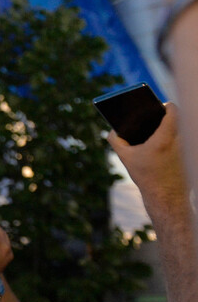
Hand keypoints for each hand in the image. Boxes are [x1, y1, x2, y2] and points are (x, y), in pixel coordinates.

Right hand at [108, 103, 188, 220]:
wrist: (166, 197)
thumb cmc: (146, 177)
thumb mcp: (126, 158)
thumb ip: (116, 141)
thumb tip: (113, 131)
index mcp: (165, 137)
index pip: (173, 111)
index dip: (166, 105)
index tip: (158, 104)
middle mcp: (180, 141)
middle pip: (179, 119)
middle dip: (168, 116)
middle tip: (156, 115)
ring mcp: (187, 148)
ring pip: (182, 130)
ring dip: (172, 128)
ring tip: (158, 128)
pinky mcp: (189, 157)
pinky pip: (184, 141)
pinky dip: (175, 140)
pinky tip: (165, 144)